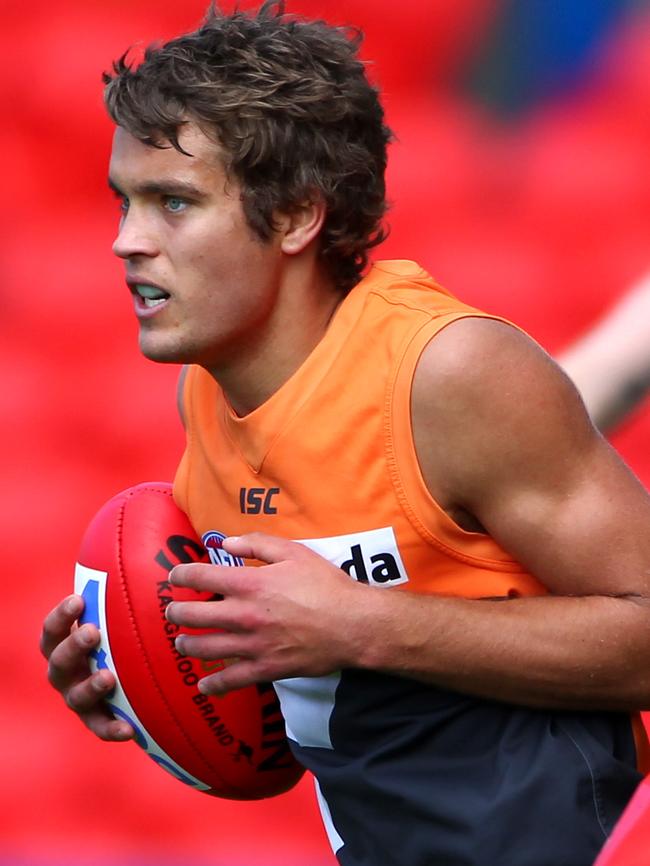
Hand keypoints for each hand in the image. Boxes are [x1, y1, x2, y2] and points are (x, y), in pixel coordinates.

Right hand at [40, 594, 133, 740]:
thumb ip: (127, 584)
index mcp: (66, 641)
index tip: (78, 599)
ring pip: (75, 696)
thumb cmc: (123, 630)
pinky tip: (130, 730)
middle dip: (73, 645)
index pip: (53, 627)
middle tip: (92, 632)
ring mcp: (78, 696)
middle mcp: (66, 670)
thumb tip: (149, 535)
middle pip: (58, 660)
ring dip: (90, 686)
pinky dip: (112, 729)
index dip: (61, 615)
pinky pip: (101, 727)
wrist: (133, 674)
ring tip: (108, 677)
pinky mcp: (98, 719)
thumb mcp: (120, 609)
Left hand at [166, 533, 372, 694]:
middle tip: (173, 611)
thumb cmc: (326, 585)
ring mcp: (252, 645)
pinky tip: (204, 685)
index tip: (174, 576)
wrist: (352, 624)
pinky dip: (213, 685)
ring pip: (205, 648)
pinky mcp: (265, 668)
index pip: (200, 578)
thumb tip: (227, 543)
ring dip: (187, 645)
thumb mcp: (294, 552)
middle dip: (176, 612)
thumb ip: (258, 544)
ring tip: (182, 642)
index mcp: (249, 584)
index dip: (180, 575)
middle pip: (193, 616)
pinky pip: (231, 680)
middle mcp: (244, 615)